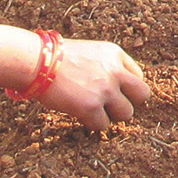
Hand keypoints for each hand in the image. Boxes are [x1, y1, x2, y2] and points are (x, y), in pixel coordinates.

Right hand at [37, 37, 152, 130]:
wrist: (36, 62)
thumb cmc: (55, 57)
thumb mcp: (88, 52)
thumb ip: (105, 65)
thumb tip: (114, 87)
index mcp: (115, 54)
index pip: (138, 76)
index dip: (126, 88)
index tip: (114, 92)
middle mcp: (115, 71)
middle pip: (141, 96)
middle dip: (128, 102)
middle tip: (111, 105)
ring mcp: (105, 90)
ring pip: (126, 114)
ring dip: (111, 116)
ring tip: (93, 111)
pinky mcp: (91, 107)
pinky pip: (103, 125)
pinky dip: (93, 125)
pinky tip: (81, 117)